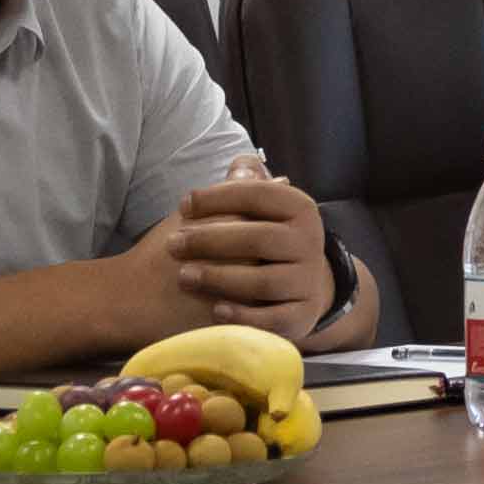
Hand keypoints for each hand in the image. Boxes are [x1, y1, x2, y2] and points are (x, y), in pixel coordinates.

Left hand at [137, 164, 336, 338]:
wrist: (302, 287)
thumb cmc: (267, 240)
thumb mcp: (262, 210)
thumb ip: (247, 187)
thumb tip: (241, 164)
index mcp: (300, 209)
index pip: (258, 195)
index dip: (218, 197)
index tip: (184, 204)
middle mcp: (310, 243)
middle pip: (257, 239)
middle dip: (210, 240)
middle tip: (173, 244)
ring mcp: (308, 282)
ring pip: (262, 281)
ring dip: (218, 278)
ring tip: (184, 276)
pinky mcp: (301, 317)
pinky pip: (271, 319)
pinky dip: (242, 316)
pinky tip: (214, 310)